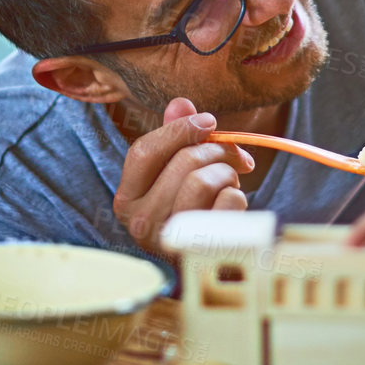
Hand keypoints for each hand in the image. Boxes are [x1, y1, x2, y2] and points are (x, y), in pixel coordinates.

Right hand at [112, 97, 252, 256]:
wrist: (215, 261)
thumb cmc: (193, 210)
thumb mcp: (176, 174)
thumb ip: (174, 136)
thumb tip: (180, 103)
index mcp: (126, 200)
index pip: (143, 151)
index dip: (179, 129)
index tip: (208, 121)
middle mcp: (140, 222)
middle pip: (183, 161)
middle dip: (216, 150)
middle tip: (233, 156)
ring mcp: (170, 240)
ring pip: (204, 180)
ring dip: (227, 172)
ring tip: (229, 181)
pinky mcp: (203, 250)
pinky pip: (228, 201)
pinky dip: (238, 195)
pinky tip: (233, 205)